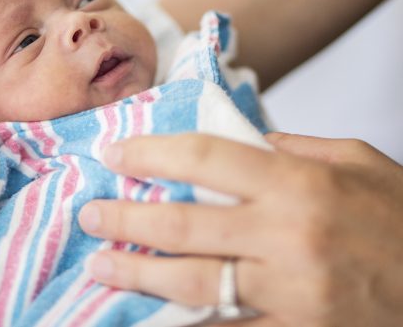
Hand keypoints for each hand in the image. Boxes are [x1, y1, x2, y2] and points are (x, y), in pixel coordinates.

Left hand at [78, 132, 402, 325]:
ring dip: (139, 272)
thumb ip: (291, 148)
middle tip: (89, 214)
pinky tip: (148, 317)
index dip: (151, 153)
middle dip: (126, 217)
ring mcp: (291, 292)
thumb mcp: (356, 163)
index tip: (115, 154)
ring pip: (194, 280)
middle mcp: (288, 235)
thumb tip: (238, 138)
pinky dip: (182, 324)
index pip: (206, 156)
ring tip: (100, 264)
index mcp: (300, 182)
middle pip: (185, 221)